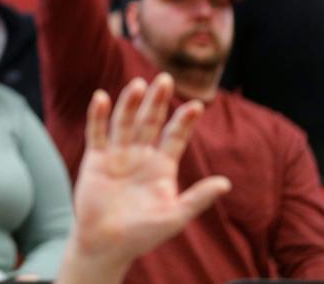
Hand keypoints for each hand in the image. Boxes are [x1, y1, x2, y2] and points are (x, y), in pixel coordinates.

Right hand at [63, 74, 230, 282]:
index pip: (175, 137)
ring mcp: (118, 154)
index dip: (184, 121)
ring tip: (138, 85)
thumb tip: (226, 183)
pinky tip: (102, 97)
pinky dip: (98, 115)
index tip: (196, 106)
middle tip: (165, 79)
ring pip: (125, 122)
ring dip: (131, 103)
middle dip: (158, 101)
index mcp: (161, 166)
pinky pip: (97, 132)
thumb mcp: (175, 216)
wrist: (106, 244)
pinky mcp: (96, 158)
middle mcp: (140, 154)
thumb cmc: (143, 234)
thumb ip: (198, 198)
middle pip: (150, 122)